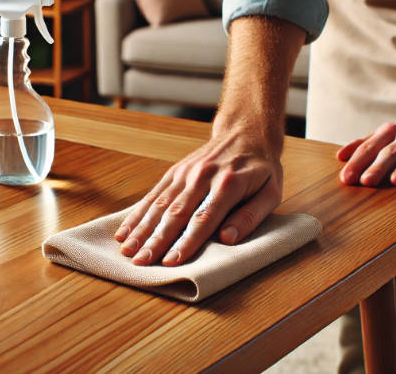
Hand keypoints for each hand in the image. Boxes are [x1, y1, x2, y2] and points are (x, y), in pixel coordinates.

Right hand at [114, 129, 282, 266]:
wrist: (247, 132)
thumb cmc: (262, 170)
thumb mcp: (271, 192)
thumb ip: (251, 216)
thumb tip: (228, 239)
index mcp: (228, 183)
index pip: (204, 218)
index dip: (186, 242)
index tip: (171, 262)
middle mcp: (202, 176)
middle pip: (176, 213)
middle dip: (156, 240)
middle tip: (140, 262)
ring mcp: (185, 173)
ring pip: (159, 204)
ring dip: (141, 229)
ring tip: (126, 250)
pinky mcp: (175, 172)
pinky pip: (153, 195)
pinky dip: (137, 214)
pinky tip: (124, 231)